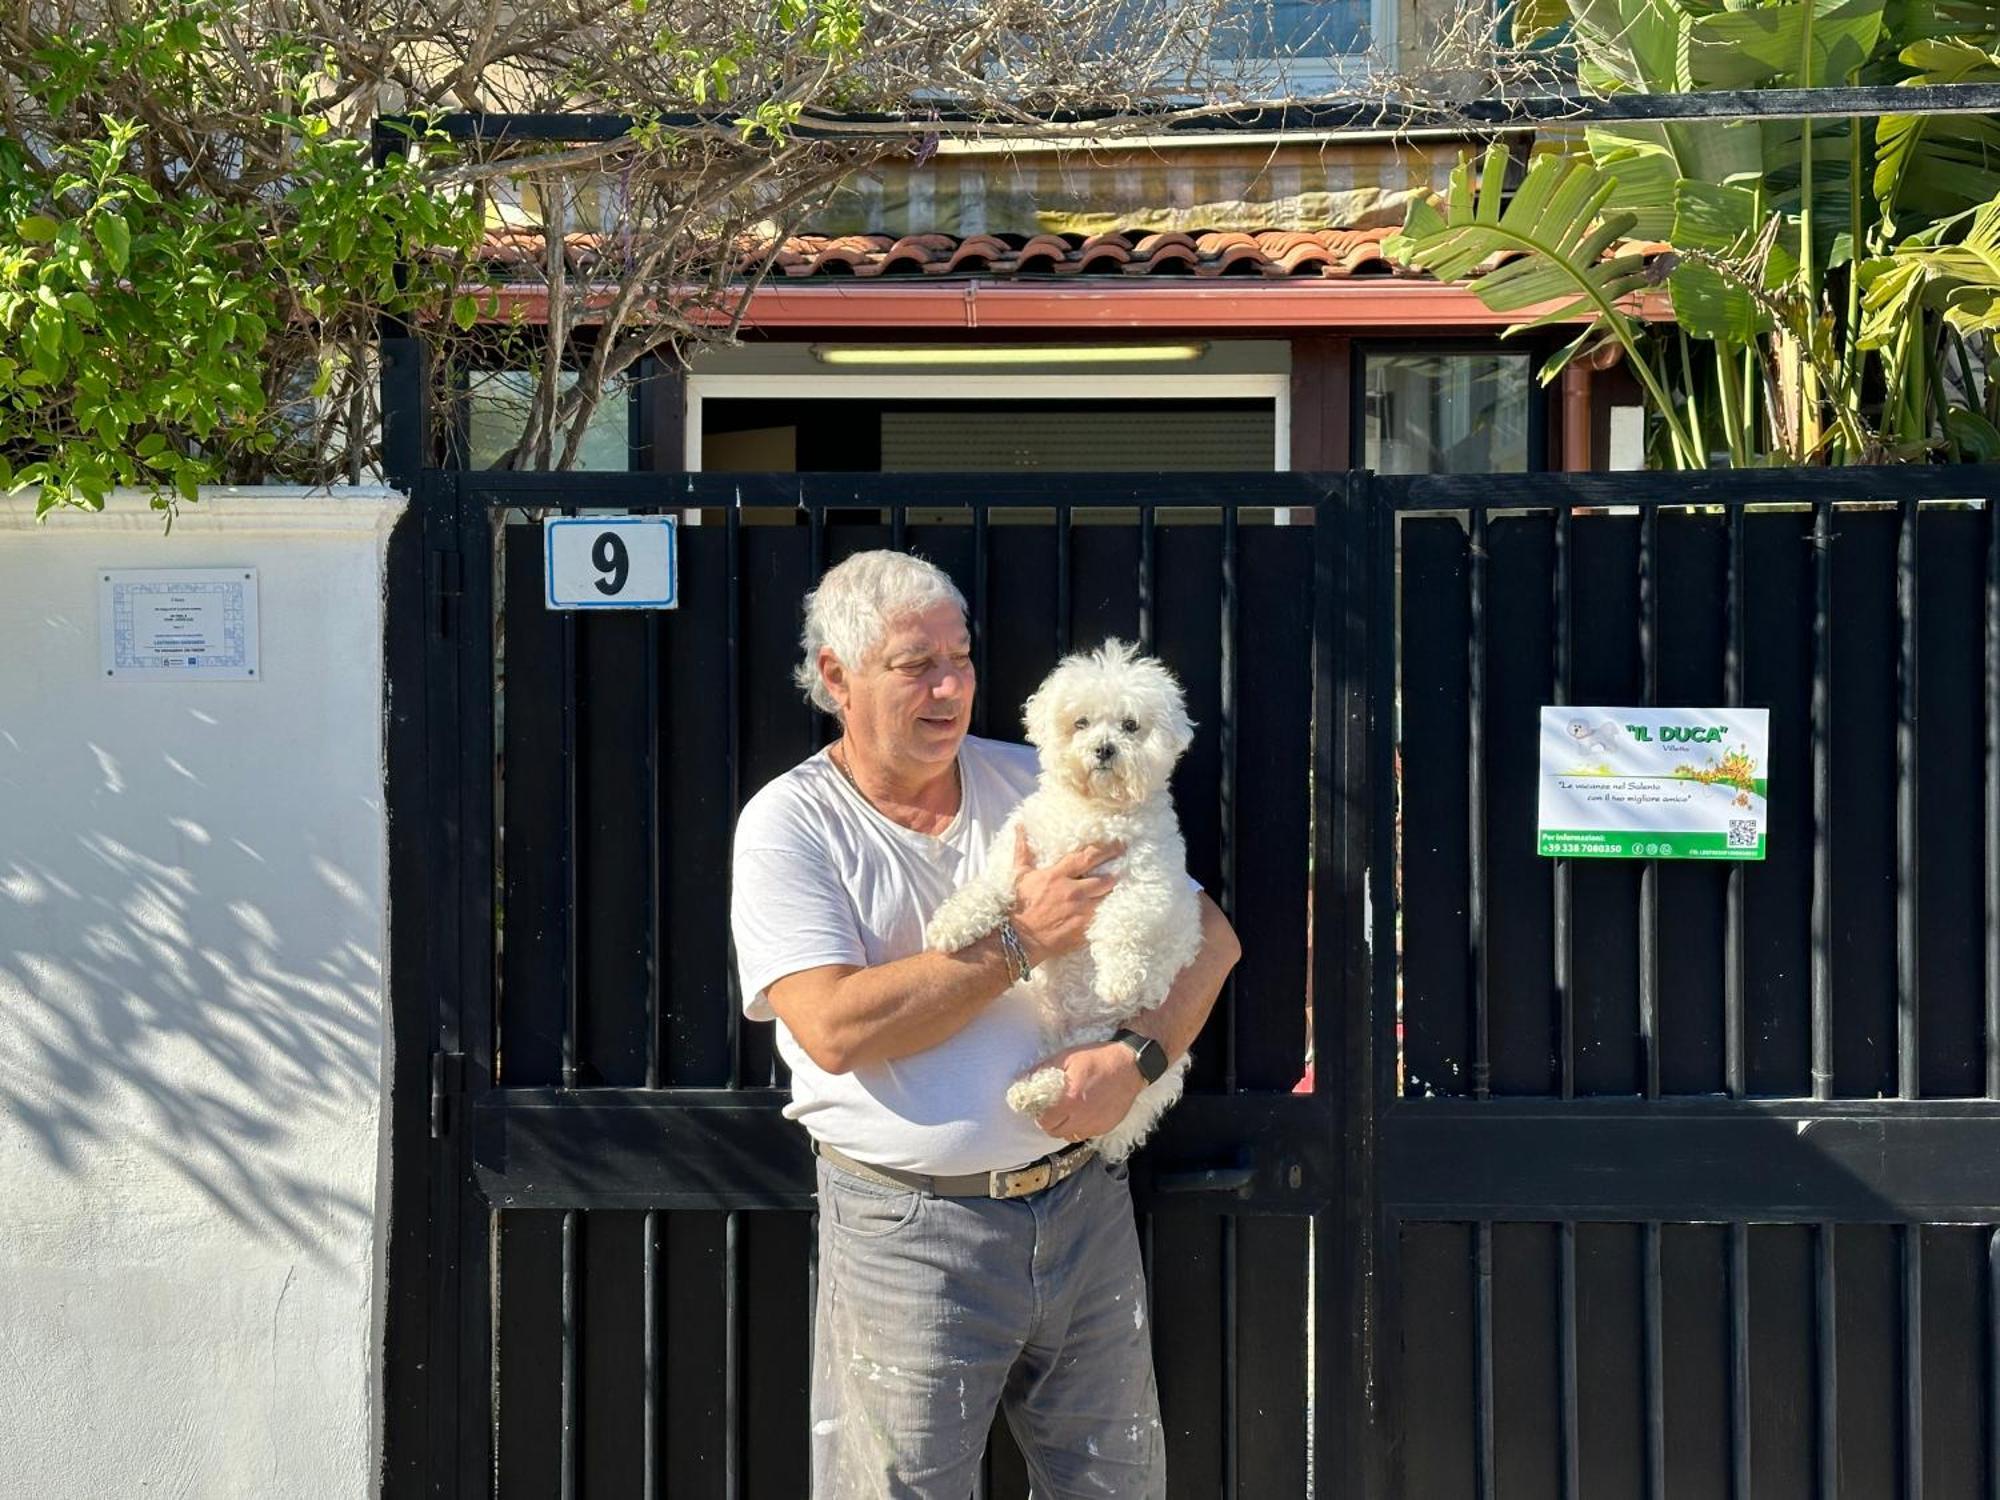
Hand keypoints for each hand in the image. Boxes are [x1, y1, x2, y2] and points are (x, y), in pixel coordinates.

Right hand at [1008, 827, 1120, 964]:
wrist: (1018, 939)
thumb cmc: (1019, 905)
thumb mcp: (1020, 875)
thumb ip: (1023, 850)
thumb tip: (1020, 826)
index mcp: (1057, 876)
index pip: (1088, 857)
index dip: (1106, 850)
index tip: (1118, 845)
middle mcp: (1072, 892)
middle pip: (1105, 879)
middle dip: (1116, 872)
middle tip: (1124, 866)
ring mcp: (1080, 913)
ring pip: (1106, 898)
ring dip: (1112, 893)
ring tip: (1120, 887)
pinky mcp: (1083, 930)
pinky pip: (1102, 918)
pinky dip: (1108, 912)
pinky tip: (1113, 909)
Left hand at [1030, 1041, 1145, 1140]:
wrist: (1130, 1065)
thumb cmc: (1097, 1059)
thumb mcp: (1067, 1057)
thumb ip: (1043, 1070)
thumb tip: (1022, 1080)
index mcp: (1070, 1100)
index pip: (1045, 1121)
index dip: (1040, 1115)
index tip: (1041, 1107)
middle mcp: (1082, 1117)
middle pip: (1055, 1132)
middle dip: (1049, 1123)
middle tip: (1052, 1111)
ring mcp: (1095, 1124)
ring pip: (1070, 1136)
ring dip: (1064, 1127)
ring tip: (1067, 1113)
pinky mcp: (1106, 1127)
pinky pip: (1086, 1135)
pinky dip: (1080, 1128)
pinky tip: (1082, 1114)